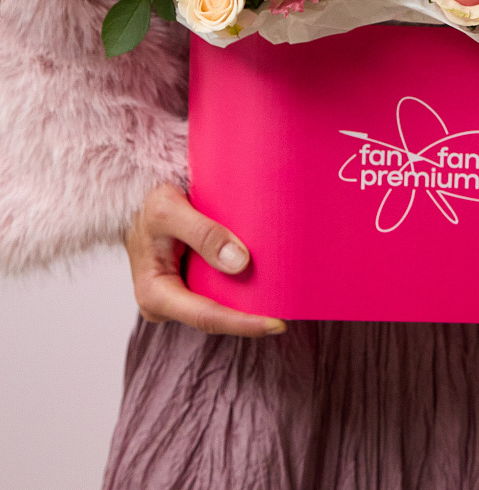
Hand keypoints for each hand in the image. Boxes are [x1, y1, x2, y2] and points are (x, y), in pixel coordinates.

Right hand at [125, 183, 285, 337]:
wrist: (139, 203)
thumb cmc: (148, 205)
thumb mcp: (169, 209)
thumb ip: (203, 233)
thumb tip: (240, 262)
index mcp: (155, 294)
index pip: (206, 317)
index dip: (243, 323)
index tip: (277, 323)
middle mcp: (167, 304)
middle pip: (216, 318)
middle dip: (252, 317)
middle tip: (292, 311)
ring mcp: (179, 298)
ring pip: (220, 306)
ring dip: (249, 303)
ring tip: (285, 298)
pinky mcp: (190, 287)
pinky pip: (219, 292)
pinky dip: (241, 287)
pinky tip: (267, 282)